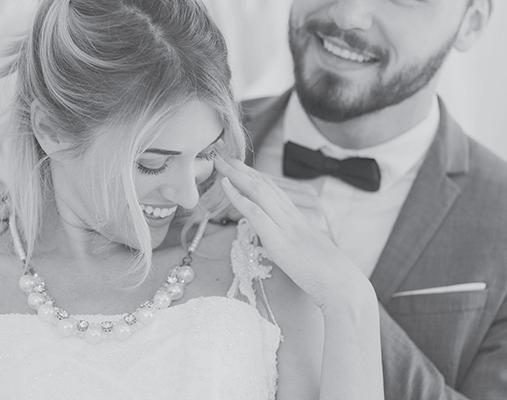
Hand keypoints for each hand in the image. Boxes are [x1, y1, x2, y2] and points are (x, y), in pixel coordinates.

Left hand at [215, 156, 374, 311]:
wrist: (343, 284)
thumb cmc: (328, 273)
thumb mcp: (308, 250)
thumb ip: (292, 238)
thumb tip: (276, 238)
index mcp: (301, 216)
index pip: (274, 189)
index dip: (255, 176)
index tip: (239, 166)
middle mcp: (294, 215)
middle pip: (264, 184)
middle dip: (242, 169)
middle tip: (224, 155)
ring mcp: (287, 225)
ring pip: (259, 191)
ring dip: (236, 175)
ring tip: (220, 162)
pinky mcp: (280, 240)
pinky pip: (256, 212)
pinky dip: (238, 197)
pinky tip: (226, 186)